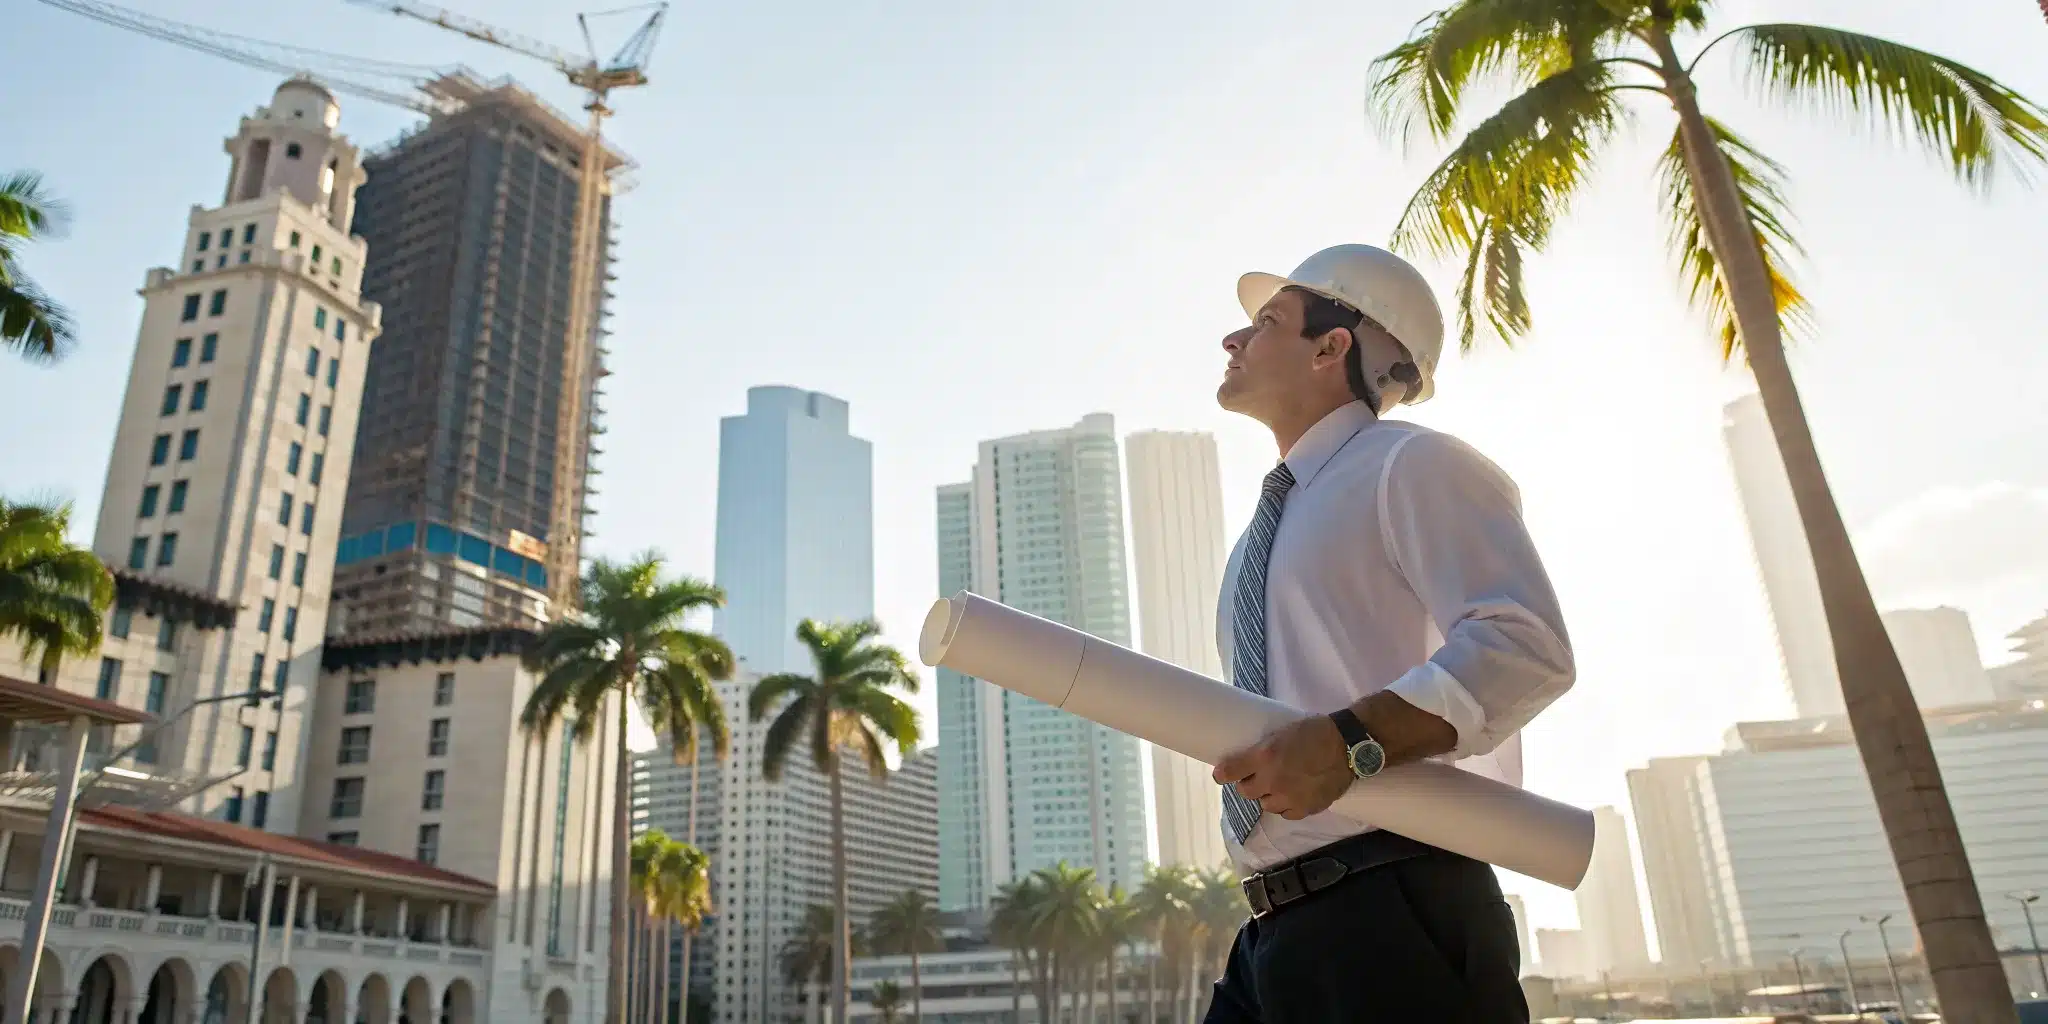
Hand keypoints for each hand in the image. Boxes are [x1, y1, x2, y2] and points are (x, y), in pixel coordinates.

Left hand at [1212, 715, 1352, 820]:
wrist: (1348, 745)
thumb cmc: (1316, 731)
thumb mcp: (1283, 732)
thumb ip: (1265, 749)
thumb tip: (1251, 759)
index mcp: (1265, 756)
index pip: (1232, 771)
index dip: (1224, 773)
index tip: (1221, 774)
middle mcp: (1273, 780)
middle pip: (1247, 792)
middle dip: (1249, 785)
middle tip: (1256, 777)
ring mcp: (1289, 797)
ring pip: (1266, 805)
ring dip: (1268, 796)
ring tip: (1278, 786)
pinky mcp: (1306, 808)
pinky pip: (1287, 814)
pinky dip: (1286, 806)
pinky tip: (1292, 797)